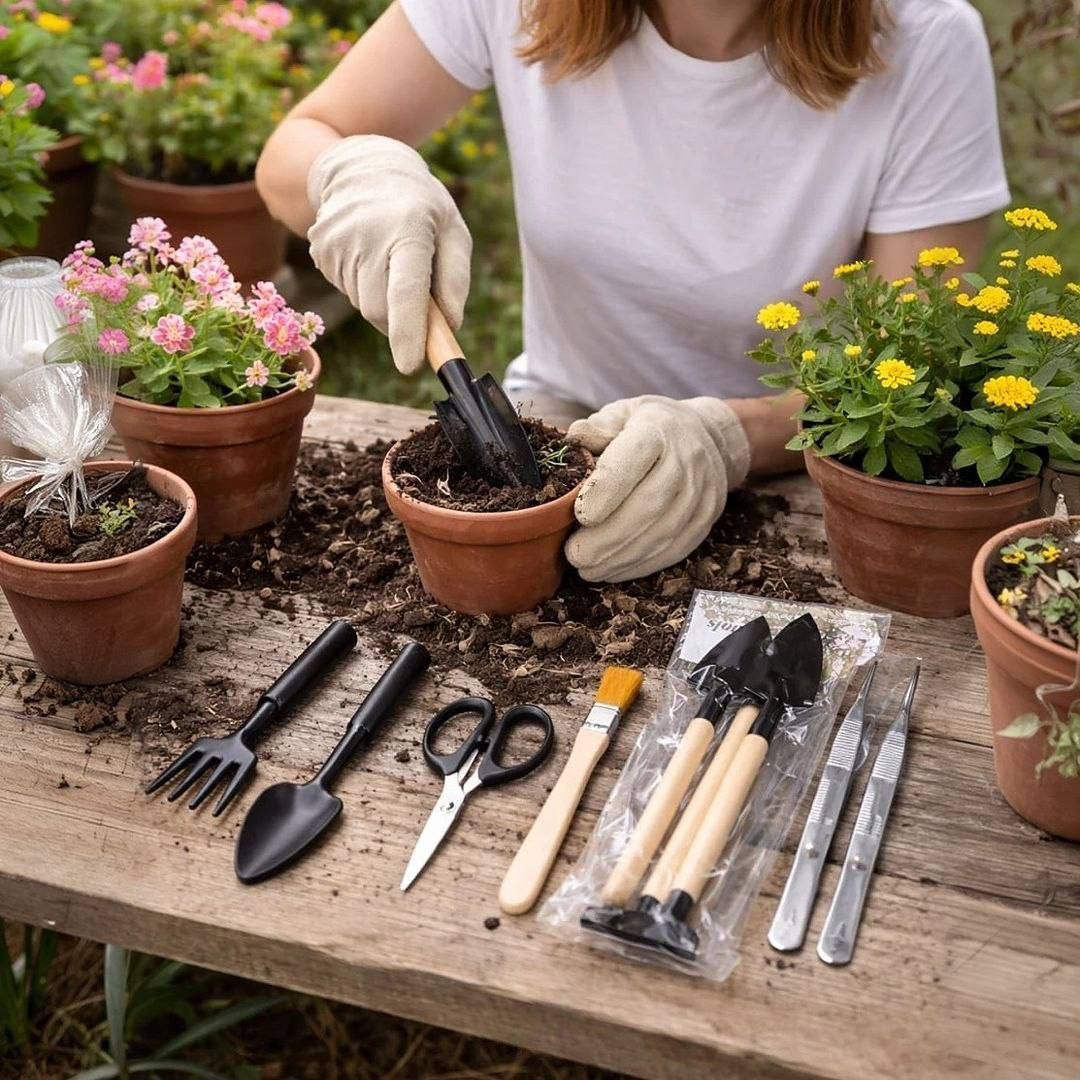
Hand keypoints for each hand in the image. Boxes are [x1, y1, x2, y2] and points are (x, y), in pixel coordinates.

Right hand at [306, 135, 471, 373]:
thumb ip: (456, 279)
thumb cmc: (420, 204)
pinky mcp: (320, 252)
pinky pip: (348, 291)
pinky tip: (370, 256)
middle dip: (401, 322)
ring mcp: (337, 244)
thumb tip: (449, 325)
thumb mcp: (453, 230)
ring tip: (391, 262)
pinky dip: (365, 287)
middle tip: (418, 300)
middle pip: (381, 311)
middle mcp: (367, 236)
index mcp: (408, 230)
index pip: (406, 293)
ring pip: (364, 306)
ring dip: (384, 301)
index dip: (408, 334)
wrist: (361, 166)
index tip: (411, 366)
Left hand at [565, 397, 749, 582]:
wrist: (706, 436)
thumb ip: (597, 428)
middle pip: (649, 504)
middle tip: (575, 555)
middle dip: (609, 536)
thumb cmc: (650, 427)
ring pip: (662, 533)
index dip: (608, 489)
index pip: (634, 458)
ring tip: (587, 569)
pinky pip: (674, 549)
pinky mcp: (706, 518)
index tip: (580, 515)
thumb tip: (573, 438)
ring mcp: (701, 492)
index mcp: (657, 430)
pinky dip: (641, 565)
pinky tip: (612, 571)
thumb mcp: (622, 414)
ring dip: (622, 557)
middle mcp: (686, 461)